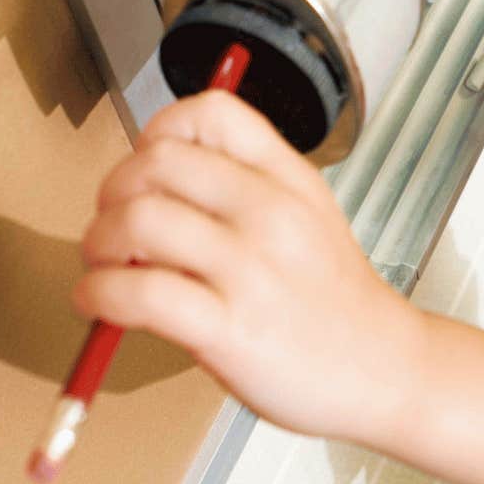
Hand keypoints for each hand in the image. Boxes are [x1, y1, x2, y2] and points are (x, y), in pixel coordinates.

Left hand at [73, 89, 422, 441]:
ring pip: (139, 221)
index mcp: (289, 179)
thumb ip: (245, 191)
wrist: (385, 370)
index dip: (158, 132)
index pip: (210, 114)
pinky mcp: (230, 329)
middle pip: (157, 163)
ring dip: (98, 241)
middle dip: (113, 191)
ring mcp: (252, 271)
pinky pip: (139, 293)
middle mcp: (271, 214)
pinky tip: (99, 302)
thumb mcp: (309, 218)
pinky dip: (99, 293)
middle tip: (110, 222)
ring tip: (103, 264)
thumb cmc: (336, 304)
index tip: (144, 165)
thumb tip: (150, 185)